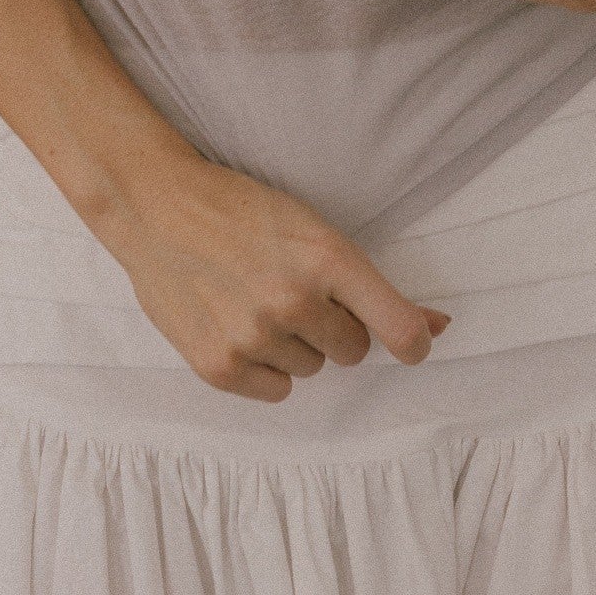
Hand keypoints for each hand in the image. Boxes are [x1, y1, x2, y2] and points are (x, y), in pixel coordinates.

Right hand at [94, 151, 451, 403]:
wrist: (157, 205)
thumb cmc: (240, 210)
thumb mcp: (310, 227)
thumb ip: (370, 285)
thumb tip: (439, 326)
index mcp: (327, 257)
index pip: (398, 327)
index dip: (413, 342)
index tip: (414, 343)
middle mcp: (295, 300)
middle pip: (352, 351)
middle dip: (333, 326)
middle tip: (294, 290)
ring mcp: (254, 336)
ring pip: (310, 369)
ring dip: (293, 343)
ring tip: (253, 298)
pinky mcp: (219, 366)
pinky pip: (274, 389)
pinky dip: (262, 366)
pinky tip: (235, 323)